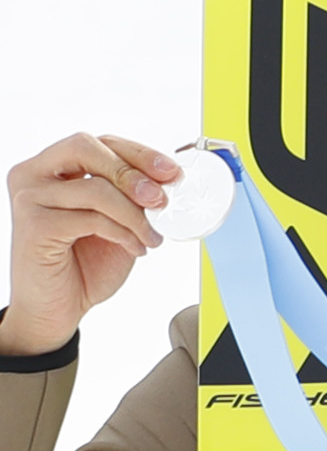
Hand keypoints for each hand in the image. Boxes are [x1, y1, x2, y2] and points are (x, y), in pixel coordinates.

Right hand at [1, 132, 181, 358]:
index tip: (172, 172)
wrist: (59, 307)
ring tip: (151, 236)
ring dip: (135, 215)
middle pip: (87, 147)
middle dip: (133, 171)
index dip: (139, 153)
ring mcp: (29, 198)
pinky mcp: (33, 225)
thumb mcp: (118, 221)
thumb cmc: (85, 263)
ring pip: (95, 188)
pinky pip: (92, 218)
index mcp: (52, 167)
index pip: (98, 142)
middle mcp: (33, 175)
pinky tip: (135, 248)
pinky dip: (123, 233)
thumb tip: (170, 177)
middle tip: (161, 199)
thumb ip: (132, 197)